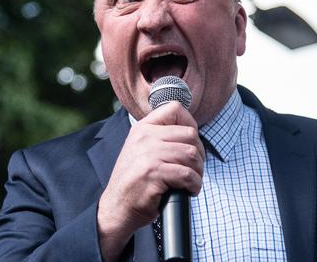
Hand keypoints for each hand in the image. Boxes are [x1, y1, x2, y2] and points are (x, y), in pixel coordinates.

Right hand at [96, 102, 203, 260]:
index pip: (176, 109)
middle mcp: (145, 137)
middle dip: (199, 154)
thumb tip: (192, 132)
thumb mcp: (143, 150)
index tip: (191, 144)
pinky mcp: (153, 173)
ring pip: (191, 154)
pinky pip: (187, 174)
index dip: (191, 124)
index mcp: (143, 128)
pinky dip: (194, 185)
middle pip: (190, 134)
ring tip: (191, 181)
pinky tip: (188, 190)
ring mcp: (148, 154)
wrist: (116, 208)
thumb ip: (161, 137)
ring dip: (198, 171)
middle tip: (194, 169)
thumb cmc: (136, 182)